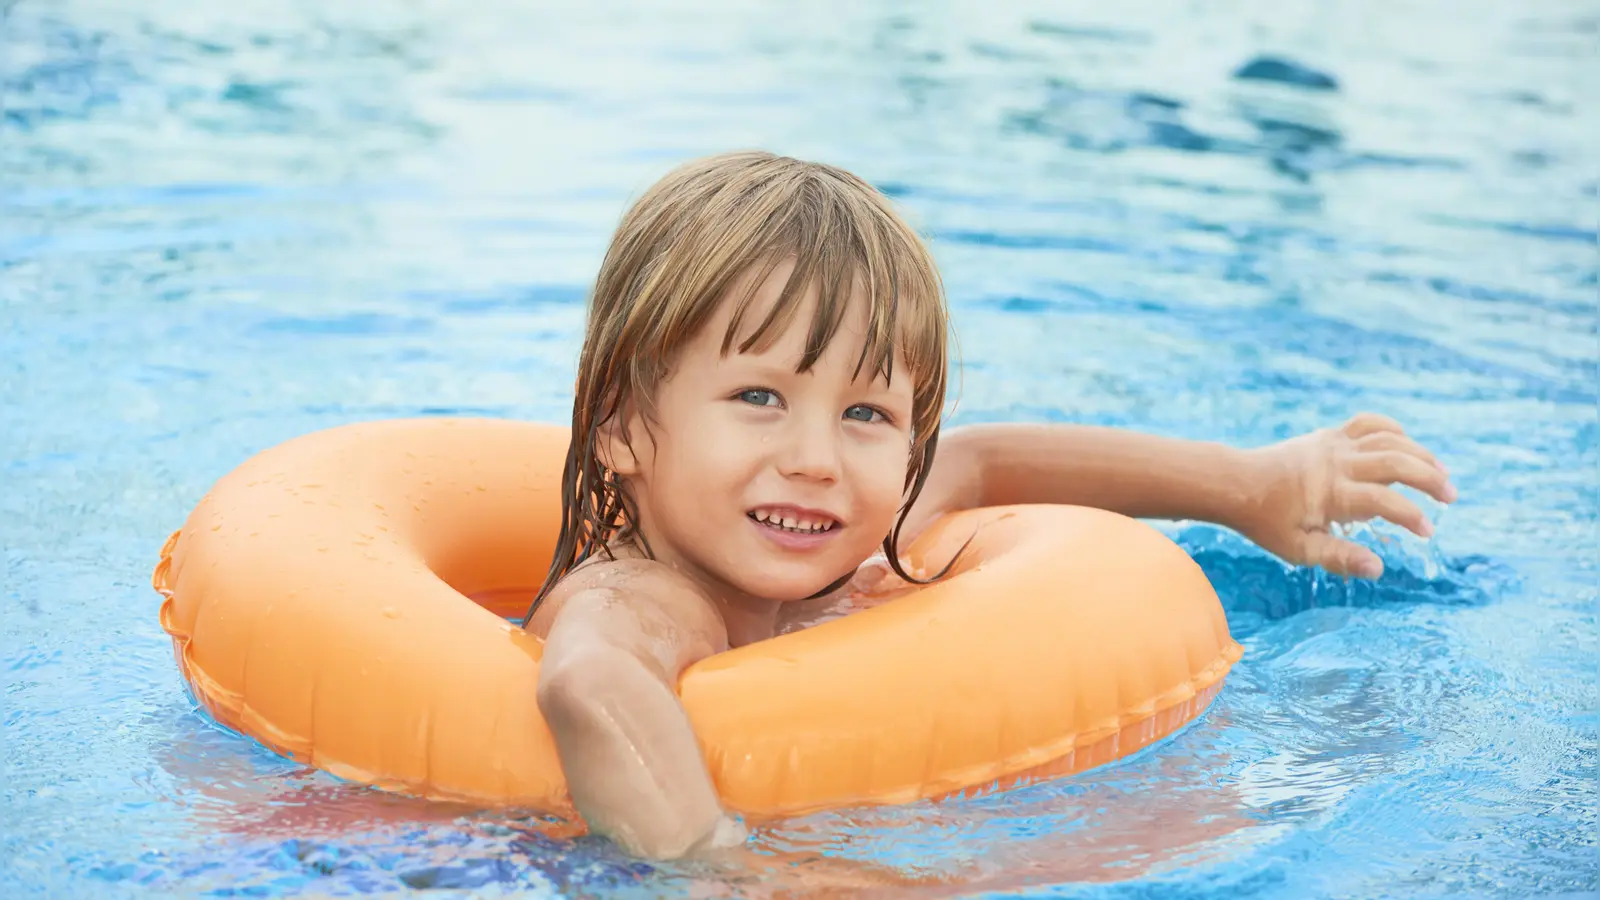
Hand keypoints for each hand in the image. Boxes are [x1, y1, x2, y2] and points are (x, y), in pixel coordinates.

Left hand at [1234, 413, 1456, 578]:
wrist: (1236, 483)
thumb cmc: (1266, 521)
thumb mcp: (1298, 549)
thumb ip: (1339, 557)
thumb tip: (1378, 568)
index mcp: (1332, 493)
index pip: (1385, 501)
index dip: (1412, 516)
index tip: (1427, 532)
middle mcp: (1337, 463)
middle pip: (1397, 462)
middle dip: (1430, 479)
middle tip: (1451, 498)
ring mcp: (1334, 444)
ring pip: (1389, 439)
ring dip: (1420, 454)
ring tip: (1442, 474)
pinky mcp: (1329, 435)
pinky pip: (1368, 423)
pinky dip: (1393, 430)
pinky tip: (1408, 447)